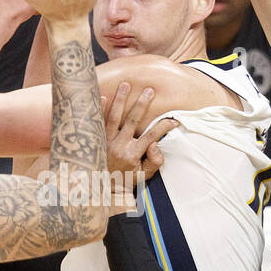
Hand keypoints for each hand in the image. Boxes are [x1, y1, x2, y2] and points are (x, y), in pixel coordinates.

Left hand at [104, 81, 177, 196]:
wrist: (101, 187)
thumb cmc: (126, 179)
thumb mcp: (144, 175)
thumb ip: (154, 161)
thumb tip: (156, 145)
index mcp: (132, 154)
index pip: (151, 136)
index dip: (163, 127)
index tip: (173, 120)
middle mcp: (119, 146)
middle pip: (132, 120)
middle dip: (142, 104)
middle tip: (149, 90)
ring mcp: (106, 142)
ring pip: (114, 117)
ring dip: (120, 100)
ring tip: (126, 84)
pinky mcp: (96, 139)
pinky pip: (97, 122)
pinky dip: (99, 109)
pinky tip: (102, 96)